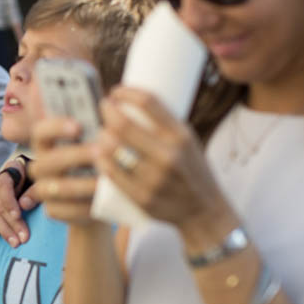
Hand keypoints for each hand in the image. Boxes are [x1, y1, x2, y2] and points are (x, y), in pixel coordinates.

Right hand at [0, 168, 38, 247]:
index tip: (18, 214)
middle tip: (24, 238)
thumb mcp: (45, 180)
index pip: (4, 185)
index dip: (9, 201)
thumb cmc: (46, 178)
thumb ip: (36, 190)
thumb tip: (24, 204)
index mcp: (12, 168)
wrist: (42, 179)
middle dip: (12, 223)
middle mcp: (0, 181)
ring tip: (15, 243)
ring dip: (4, 229)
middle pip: (0, 203)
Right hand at [29, 118, 100, 226]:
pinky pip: (66, 210)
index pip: (41, 131)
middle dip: (75, 156)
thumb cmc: (100, 159)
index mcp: (47, 143)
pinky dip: (86, 206)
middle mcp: (41, 166)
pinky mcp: (53, 210)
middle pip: (48, 161)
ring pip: (56, 188)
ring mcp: (45, 190)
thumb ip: (97, 129)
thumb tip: (110, 110)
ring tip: (105, 180)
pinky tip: (102, 200)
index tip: (79, 126)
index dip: (56, 127)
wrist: (101, 196)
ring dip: (82, 184)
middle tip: (100, 152)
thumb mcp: (98, 141)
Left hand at [94, 87, 231, 232]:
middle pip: (124, 124)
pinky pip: (112, 173)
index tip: (116, 91)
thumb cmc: (192, 170)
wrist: (204, 211)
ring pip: (113, 148)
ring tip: (102, 132)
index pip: (148, 102)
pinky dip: (101, 160)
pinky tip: (98, 153)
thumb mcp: (188, 142)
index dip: (126, 92)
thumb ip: (164, 125)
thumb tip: (132, 101)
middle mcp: (169, 156)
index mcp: (181, 137)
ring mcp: (154, 178)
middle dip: (107, 111)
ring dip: (101, 135)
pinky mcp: (142, 197)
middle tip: (104, 108)